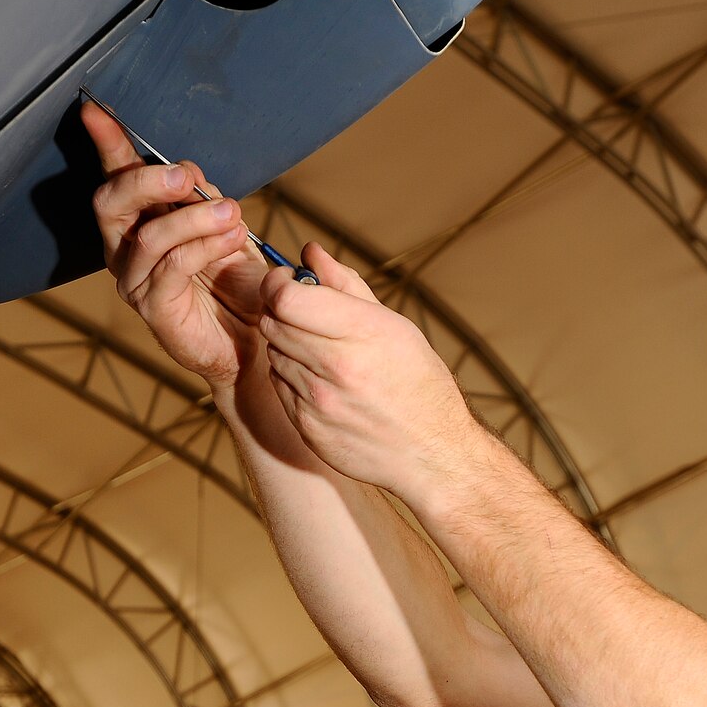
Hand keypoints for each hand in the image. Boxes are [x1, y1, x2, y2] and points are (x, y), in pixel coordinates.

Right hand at [82, 101, 264, 390]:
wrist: (257, 337)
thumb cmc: (237, 282)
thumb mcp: (222, 226)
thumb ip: (200, 198)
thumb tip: (187, 172)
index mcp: (139, 222)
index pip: (116, 177)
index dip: (107, 144)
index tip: (96, 111)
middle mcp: (126, 250)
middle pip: (112, 203)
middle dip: (148, 181)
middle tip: (187, 177)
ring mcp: (136, 281)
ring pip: (150, 236)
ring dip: (194, 217)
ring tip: (231, 213)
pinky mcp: (154, 309)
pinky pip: (173, 267)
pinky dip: (204, 246)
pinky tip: (231, 238)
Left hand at [257, 245, 490, 496]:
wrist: (432, 454)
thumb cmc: (419, 384)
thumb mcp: (394, 326)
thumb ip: (346, 285)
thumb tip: (311, 252)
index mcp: (362, 333)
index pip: (286, 297)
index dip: (278, 283)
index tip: (288, 281)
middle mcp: (336, 367)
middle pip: (273, 321)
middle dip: (280, 309)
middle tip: (302, 312)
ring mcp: (318, 401)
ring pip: (274, 353)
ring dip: (287, 344)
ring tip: (321, 351)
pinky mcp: (307, 426)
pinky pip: (279, 386)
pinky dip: (292, 376)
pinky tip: (321, 381)